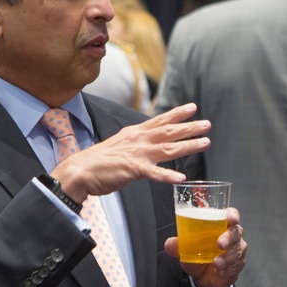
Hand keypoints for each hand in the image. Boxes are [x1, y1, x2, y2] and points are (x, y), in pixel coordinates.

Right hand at [54, 103, 210, 201]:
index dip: (177, 114)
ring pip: (168, 148)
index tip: (193, 107)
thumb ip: (136, 146)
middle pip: (169, 131)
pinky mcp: (132, 169)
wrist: (79, 171)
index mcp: (134, 133)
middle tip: (207, 124)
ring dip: (188, 145)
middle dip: (190, 127)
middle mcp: (138, 140)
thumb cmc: (98, 162)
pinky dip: (168, 176)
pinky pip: (154, 173)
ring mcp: (136, 154)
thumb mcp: (120, 147)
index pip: (160, 120)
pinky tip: (181, 179)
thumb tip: (147, 148)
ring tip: (205, 143)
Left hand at [164, 207, 246, 286]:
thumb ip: (177, 246)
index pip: (231, 215)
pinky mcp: (239, 264)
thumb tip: (170, 243)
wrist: (203, 279)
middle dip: (229, 238)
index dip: (233, 215)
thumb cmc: (196, 257)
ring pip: (237, 250)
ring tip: (216, 264)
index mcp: (220, 226)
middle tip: (219, 245)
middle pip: (237, 232)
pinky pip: (237, 265)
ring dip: (227, 257)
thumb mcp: (185, 251)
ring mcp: (237, 250)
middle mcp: (232, 236)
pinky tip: (220, 272)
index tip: (231, 219)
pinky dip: (228, 269)